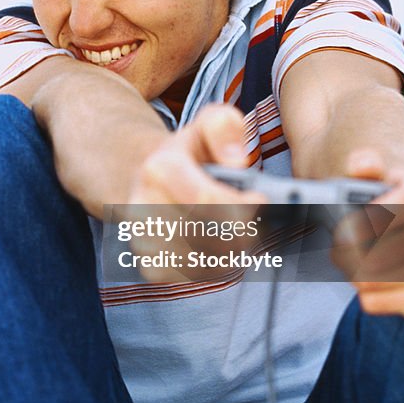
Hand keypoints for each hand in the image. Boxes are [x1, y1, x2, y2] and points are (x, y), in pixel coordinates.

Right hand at [122, 104, 265, 281]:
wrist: (146, 179)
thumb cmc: (188, 155)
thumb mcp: (207, 124)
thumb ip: (225, 127)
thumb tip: (237, 160)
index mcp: (158, 170)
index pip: (209, 200)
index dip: (244, 204)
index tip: (259, 198)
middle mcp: (144, 208)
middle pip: (213, 239)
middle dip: (246, 231)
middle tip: (255, 219)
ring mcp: (144, 242)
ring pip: (210, 263)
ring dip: (235, 252)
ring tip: (238, 230)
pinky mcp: (151, 268)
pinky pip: (198, 278)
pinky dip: (218, 266)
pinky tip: (220, 246)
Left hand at [331, 150, 403, 318]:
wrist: (388, 223)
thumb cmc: (374, 197)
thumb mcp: (367, 176)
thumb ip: (363, 164)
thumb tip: (363, 165)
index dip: (383, 211)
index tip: (351, 223)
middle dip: (366, 248)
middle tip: (338, 247)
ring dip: (371, 274)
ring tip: (346, 266)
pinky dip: (384, 300)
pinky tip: (363, 293)